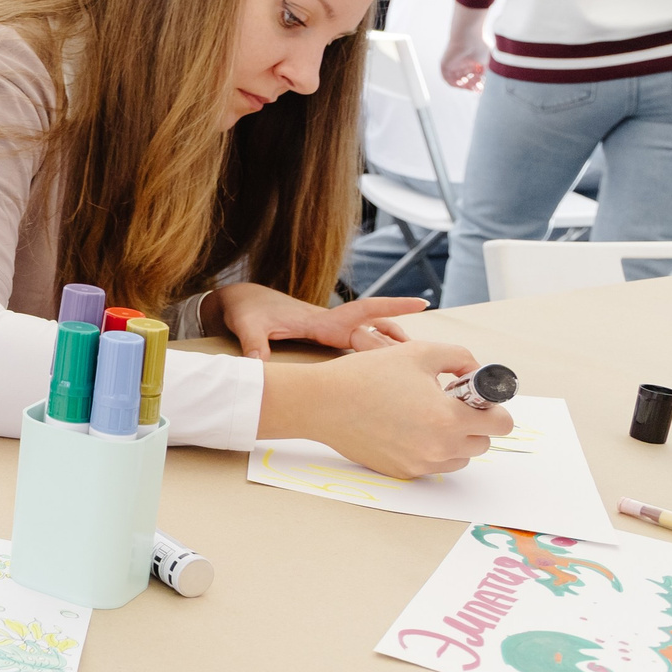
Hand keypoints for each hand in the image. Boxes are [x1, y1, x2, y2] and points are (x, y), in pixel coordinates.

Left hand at [213, 283, 428, 357]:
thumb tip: (258, 363)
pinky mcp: (325, 337)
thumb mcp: (248, 326)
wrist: (240, 302)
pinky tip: (389, 369)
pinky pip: (358, 344)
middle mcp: (331, 323)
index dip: (392, 308)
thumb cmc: (246, 310)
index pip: (364, 311)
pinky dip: (376, 353)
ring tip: (420, 366)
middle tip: (431, 360)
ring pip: (371, 337)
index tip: (421, 303)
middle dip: (401, 344)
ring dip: (393, 348)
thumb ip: (254, 345)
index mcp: (320, 320)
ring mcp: (330, 330)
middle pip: (375, 332)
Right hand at [263, 340, 507, 477]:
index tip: (475, 399)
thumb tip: (476, 372)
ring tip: (425, 417)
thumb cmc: (366, 375)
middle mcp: (438, 447)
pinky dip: (429, 449)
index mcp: (448, 418)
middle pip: (482, 443)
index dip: (493, 408)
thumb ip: (460, 358)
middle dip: (472, 423)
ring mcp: (420, 464)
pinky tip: (405, 428)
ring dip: (453, 439)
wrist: (321, 402)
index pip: (501, 424)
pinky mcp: (402, 472)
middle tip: (446, 404)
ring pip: (459, 457)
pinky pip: (432, 465)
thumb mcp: (418, 353)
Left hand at [442, 4, 487, 90]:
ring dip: (464, 85)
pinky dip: (454, 83)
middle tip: (478, 88)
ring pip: (456, 79)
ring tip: (472, 86)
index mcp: (469, 60)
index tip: (482, 87)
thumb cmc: (479, 44)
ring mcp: (452, 64)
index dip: (477, 83)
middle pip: (464, 79)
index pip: (471, 75)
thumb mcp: (484, 60)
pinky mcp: (444, 64)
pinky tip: (462, 85)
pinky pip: (447, 78)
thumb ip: (483, 71)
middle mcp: (460, 63)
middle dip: (471, 85)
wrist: (468, 35)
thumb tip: (482, 80)